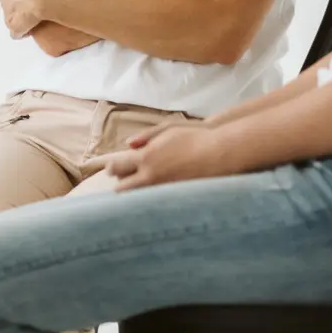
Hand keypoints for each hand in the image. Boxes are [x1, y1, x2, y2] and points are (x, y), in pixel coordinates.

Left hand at [0, 0, 54, 38]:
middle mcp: (4, 3)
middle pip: (9, 6)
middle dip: (17, 6)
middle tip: (30, 5)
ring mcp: (9, 16)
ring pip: (11, 19)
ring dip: (19, 19)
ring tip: (31, 18)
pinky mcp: (17, 27)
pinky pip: (16, 33)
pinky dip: (21, 32)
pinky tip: (29, 31)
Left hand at [88, 124, 235, 191]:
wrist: (220, 153)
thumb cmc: (195, 137)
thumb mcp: (168, 129)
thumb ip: (146, 136)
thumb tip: (129, 144)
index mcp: (146, 157)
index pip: (118, 167)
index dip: (113, 169)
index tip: (112, 169)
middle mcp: (151, 175)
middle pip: (124, 188)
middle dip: (121, 186)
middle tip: (121, 184)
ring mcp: (163, 189)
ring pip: (139, 198)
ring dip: (136, 194)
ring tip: (138, 191)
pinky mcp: (175, 199)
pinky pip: (156, 203)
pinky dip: (152, 200)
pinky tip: (155, 198)